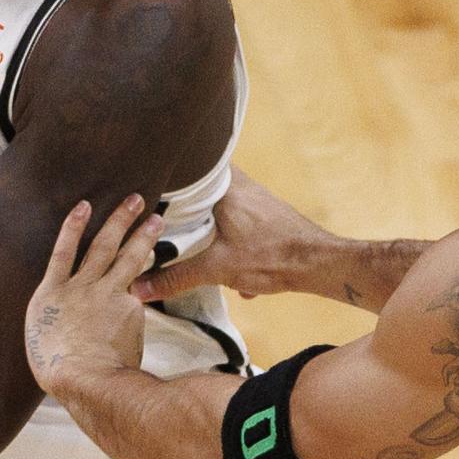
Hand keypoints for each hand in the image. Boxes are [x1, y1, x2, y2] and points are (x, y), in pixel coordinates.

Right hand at [26, 195, 163, 395]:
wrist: (83, 377)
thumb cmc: (57, 368)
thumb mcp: (43, 338)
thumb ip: (58, 320)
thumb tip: (75, 320)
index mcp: (50, 294)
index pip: (62, 251)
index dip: (73, 227)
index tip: (85, 205)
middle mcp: (79, 288)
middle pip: (102, 245)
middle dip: (118, 220)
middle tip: (135, 199)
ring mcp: (105, 295)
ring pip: (126, 259)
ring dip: (142, 236)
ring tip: (156, 220)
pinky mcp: (128, 308)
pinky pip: (136, 299)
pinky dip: (142, 297)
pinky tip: (151, 299)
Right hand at [132, 167, 330, 301]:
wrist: (318, 264)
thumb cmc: (271, 257)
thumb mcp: (216, 269)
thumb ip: (177, 277)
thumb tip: (140, 288)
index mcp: (224, 187)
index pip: (186, 170)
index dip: (166, 182)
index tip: (147, 192)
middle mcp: (241, 184)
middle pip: (201, 191)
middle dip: (187, 214)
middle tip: (167, 228)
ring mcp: (257, 198)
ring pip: (221, 208)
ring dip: (211, 230)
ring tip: (196, 247)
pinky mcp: (269, 214)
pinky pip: (239, 221)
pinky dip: (232, 240)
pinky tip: (233, 267)